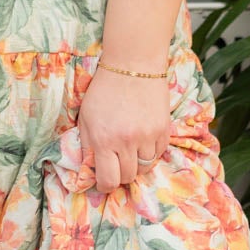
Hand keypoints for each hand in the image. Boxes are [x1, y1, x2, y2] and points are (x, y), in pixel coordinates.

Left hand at [78, 65, 171, 193]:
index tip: (104, 181)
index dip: (105, 185)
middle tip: (117, 163)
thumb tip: (90, 168)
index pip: (108, 180)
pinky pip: (159, 154)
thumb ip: (86, 145)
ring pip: (145, 168)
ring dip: (137, 164)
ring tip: (130, 151)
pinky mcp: (164, 130)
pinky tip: (143, 141)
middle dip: (121, 175)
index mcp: (103, 140)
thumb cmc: (104, 90)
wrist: (133, 64)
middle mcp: (127, 142)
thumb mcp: (85, 117)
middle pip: (128, 177)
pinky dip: (151, 153)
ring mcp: (148, 137)